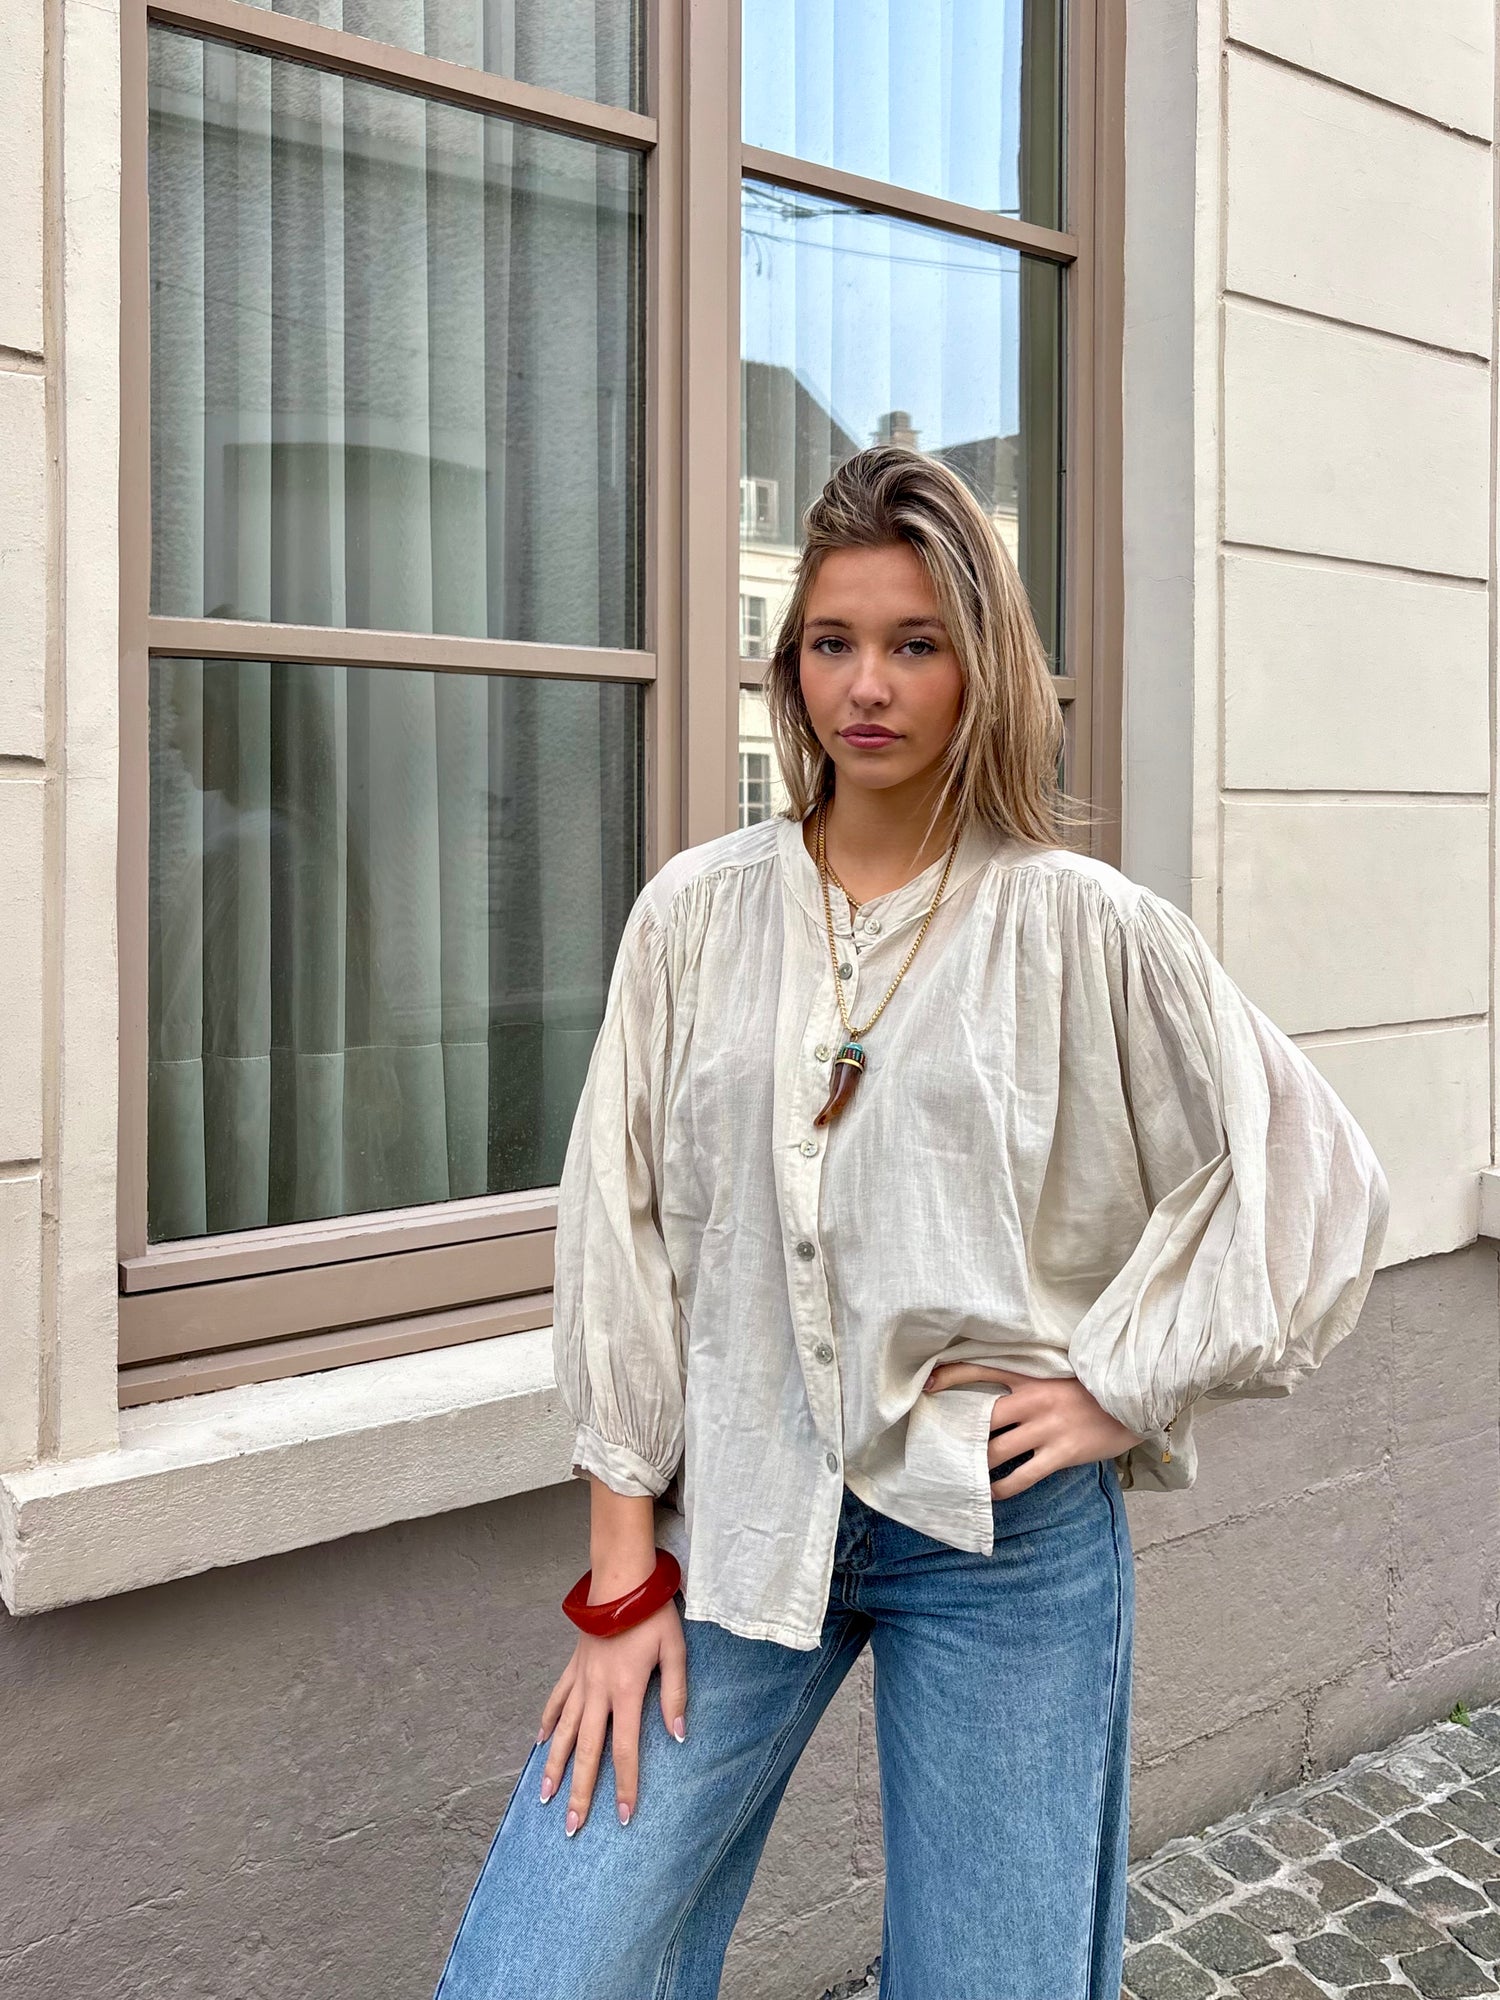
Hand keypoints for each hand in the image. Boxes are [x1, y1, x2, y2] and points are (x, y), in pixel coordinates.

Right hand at [535, 1589, 687, 1837]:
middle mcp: (597, 1692)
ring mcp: (581, 1680)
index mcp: (625, 1692)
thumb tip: (679, 1736)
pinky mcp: (573, 1667)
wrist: (622, 1581)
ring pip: (562, 1731)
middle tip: (572, 1827)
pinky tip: (539, 1742)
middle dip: (579, 1791)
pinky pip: (556, 1699)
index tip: (621, 1817)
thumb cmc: (653, 1615)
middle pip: (586, 1751)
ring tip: (545, 1797)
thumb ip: (675, 1695)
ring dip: (553, 1766)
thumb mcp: (675, 1651)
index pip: (624, 1750)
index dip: (623, 1786)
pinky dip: (546, 1722)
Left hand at [921, 1364, 1142, 1498]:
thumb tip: (996, 1396)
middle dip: (958, 1433)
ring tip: (959, 1474)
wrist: (1134, 1401)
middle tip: (938, 1445)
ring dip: (976, 1465)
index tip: (927, 1385)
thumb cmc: (1092, 1389)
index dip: (951, 1376)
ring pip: (996, 1451)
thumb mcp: (1058, 1375)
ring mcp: (1046, 1428)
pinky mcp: (1061, 1453)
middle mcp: (1033, 1400)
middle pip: (982, 1417)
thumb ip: (1028, 1382)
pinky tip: (991, 1493)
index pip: (981, 1369)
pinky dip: (1002, 1488)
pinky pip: (1022, 1476)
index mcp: (1030, 1376)